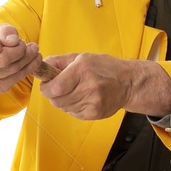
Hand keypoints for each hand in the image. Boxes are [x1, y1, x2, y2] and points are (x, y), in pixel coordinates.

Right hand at [0, 24, 41, 99]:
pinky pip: (17, 78)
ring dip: (28, 57)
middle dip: (19, 50)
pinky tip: (34, 59)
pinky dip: (30, 67)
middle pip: (1, 61)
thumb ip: (5, 31)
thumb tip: (13, 41)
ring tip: (32, 49)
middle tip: (24, 43)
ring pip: (12, 69)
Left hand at [41, 54, 170, 119]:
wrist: (128, 82)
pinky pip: (73, 113)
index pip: (54, 88)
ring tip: (76, 91)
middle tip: (61, 88)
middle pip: (56, 100)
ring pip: (63, 107)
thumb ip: (59, 61)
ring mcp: (93, 102)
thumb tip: (41, 66)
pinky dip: (73, 107)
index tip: (47, 85)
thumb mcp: (81, 57)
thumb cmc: (103, 67)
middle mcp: (88, 87)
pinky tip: (83, 98)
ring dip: (64, 101)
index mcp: (82, 70)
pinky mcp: (95, 113)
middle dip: (54, 94)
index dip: (46, 88)